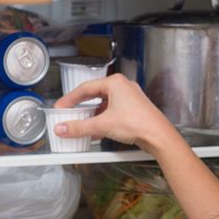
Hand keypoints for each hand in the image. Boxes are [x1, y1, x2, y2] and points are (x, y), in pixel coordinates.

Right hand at [54, 73, 178, 154]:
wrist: (159, 136)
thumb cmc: (136, 123)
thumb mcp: (102, 125)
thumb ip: (79, 127)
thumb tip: (62, 128)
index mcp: (115, 83)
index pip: (85, 88)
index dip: (69, 99)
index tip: (59, 107)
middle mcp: (123, 87)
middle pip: (95, 95)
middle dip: (80, 107)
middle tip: (67, 114)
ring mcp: (130, 98)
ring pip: (104, 104)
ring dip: (92, 115)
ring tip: (80, 124)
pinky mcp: (134, 109)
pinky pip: (112, 112)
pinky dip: (102, 120)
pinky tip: (96, 131)